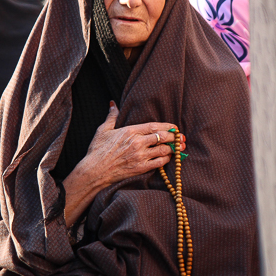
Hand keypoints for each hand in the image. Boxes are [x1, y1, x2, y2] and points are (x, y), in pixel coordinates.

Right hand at [62, 101, 185, 226]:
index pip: (154, 126)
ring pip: (164, 150)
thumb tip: (113, 104)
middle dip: (174, 137)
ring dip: (173, 149)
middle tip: (181, 138)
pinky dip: (166, 160)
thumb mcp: (103, 130)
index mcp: (130, 131)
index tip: (174, 127)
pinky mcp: (140, 168)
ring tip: (178, 148)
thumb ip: (111, 116)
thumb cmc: (97, 151)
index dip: (168, 126)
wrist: (94, 171)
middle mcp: (137, 143)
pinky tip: (167, 158)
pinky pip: (159, 163)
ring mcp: (140, 156)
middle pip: (163, 137)